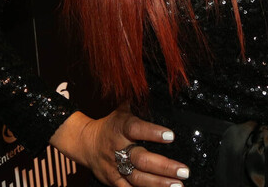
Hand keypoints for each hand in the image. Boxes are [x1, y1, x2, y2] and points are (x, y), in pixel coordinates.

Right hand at [50, 106, 188, 185]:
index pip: (136, 128)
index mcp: (120, 127)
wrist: (83, 143)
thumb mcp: (122, 111)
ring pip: (138, 178)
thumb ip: (139, 104)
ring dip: (159, 183)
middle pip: (141, 159)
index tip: (171, 135)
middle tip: (184, 170)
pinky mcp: (113, 181)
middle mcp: (117, 148)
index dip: (152, 132)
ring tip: (178, 185)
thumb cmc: (110, 125)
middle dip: (164, 166)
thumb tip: (158, 90)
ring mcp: (115, 167)